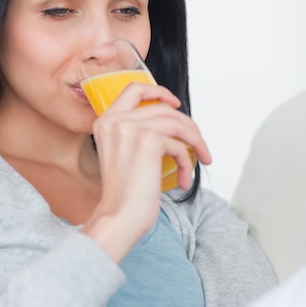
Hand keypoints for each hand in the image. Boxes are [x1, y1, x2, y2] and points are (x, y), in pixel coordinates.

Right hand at [81, 83, 211, 261]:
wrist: (119, 217)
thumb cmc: (125, 194)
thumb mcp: (125, 154)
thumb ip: (139, 133)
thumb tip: (175, 122)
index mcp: (105, 122)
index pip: (133, 89)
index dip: (158, 91)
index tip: (175, 104)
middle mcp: (115, 120)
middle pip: (162, 108)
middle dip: (187, 126)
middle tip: (198, 145)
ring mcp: (130, 128)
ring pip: (176, 123)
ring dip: (194, 142)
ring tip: (200, 160)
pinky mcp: (148, 141)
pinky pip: (178, 145)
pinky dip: (187, 162)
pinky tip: (183, 180)